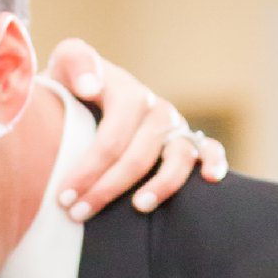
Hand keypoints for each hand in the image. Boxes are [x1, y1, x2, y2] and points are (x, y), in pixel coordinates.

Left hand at [42, 41, 227, 220]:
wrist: (83, 97)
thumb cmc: (69, 90)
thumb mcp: (62, 69)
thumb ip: (75, 64)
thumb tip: (91, 86)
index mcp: (124, 89)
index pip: (113, 132)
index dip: (90, 168)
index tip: (64, 196)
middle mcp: (153, 107)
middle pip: (139, 153)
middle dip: (108, 187)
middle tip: (78, 213)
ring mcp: (174, 124)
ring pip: (179, 155)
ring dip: (161, 184)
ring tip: (138, 207)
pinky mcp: (189, 140)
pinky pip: (211, 149)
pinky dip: (215, 161)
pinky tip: (209, 179)